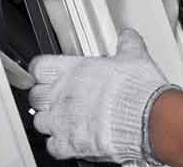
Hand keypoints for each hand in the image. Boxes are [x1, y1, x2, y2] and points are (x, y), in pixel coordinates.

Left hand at [28, 29, 177, 163]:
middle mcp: (64, 95)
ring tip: (64, 117)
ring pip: (39, 121)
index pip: (40, 67)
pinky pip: (52, 146)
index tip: (46, 71)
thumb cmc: (138, 89)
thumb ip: (127, 44)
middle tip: (57, 94)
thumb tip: (127, 36)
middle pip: (36, 94)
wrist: (147, 119)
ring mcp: (64, 121)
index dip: (42, 69)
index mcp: (76, 70)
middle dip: (44, 95)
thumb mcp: (135, 56)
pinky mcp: (69, 145)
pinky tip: (70, 138)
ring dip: (49, 119)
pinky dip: (59, 143)